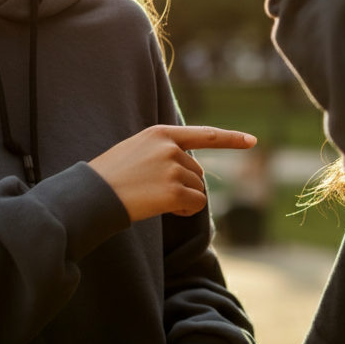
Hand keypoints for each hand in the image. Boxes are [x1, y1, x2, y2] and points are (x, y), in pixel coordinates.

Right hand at [89, 125, 255, 221]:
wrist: (92, 194)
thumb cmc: (111, 175)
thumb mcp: (136, 149)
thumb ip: (163, 151)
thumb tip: (192, 170)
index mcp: (160, 133)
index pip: (204, 134)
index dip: (231, 139)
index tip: (252, 141)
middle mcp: (170, 147)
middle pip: (198, 171)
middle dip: (184, 184)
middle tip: (153, 191)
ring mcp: (173, 168)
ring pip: (198, 189)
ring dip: (183, 198)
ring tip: (154, 198)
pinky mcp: (174, 191)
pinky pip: (195, 204)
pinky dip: (186, 210)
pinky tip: (164, 209)